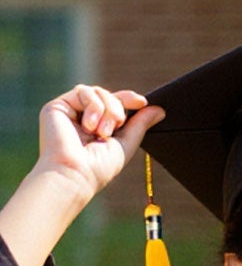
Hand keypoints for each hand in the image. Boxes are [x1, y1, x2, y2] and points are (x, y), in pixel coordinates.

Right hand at [34, 86, 158, 204]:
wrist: (75, 173)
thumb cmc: (99, 167)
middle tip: (116, 126)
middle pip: (108, 95)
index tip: (142, 102)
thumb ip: (140, 125)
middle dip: (118, 108)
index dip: (128, 99)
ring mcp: (70, 111)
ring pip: (97, 91)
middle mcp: (83, 118)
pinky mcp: (57, 106)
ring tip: (102, 131)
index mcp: (98, 127)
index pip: (115, 104)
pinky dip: (93, 106)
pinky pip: (83, 91)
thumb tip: (159, 109)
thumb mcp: (126, 144)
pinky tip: (89, 126)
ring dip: (107, 109)